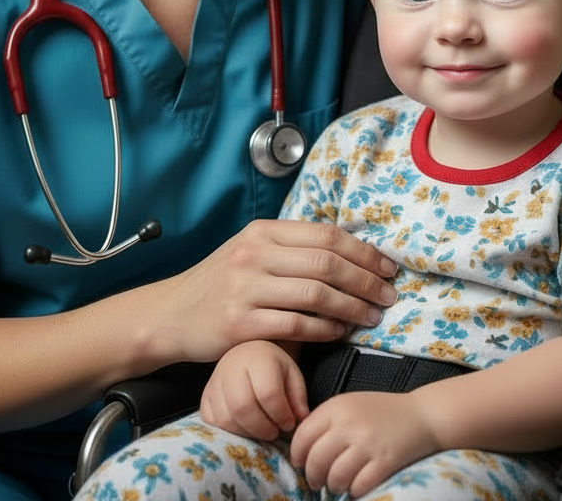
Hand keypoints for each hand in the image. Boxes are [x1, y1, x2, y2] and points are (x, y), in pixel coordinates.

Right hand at [161, 220, 397, 361]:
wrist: (172, 314)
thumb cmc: (221, 282)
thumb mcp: (250, 250)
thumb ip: (291, 246)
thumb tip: (349, 247)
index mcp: (263, 231)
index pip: (326, 235)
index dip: (364, 251)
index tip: (387, 266)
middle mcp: (254, 254)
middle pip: (327, 263)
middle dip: (366, 280)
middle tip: (389, 295)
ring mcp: (245, 289)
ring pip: (316, 294)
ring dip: (352, 307)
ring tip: (372, 317)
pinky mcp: (239, 325)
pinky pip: (295, 325)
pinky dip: (325, 328)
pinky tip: (339, 331)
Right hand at [200, 341, 307, 439]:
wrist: (248, 352)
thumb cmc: (273, 366)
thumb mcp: (292, 373)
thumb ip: (298, 396)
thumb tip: (300, 419)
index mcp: (258, 356)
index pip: (268, 393)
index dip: (281, 414)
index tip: (289, 423)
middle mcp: (232, 365)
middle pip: (242, 407)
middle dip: (262, 428)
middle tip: (274, 432)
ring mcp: (215, 380)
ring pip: (225, 418)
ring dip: (246, 433)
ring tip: (261, 430)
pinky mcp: (205, 395)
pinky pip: (212, 422)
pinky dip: (229, 431)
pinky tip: (245, 428)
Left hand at [290, 391, 439, 497]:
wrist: (422, 415)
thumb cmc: (383, 411)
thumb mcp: (350, 404)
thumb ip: (327, 420)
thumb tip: (302, 449)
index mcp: (337, 406)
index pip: (303, 435)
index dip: (297, 454)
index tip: (300, 463)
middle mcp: (349, 423)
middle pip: (316, 459)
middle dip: (313, 476)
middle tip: (317, 481)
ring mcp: (368, 443)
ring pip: (335, 476)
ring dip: (333, 485)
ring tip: (338, 484)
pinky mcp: (385, 462)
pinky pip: (358, 486)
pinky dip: (354, 490)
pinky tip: (357, 485)